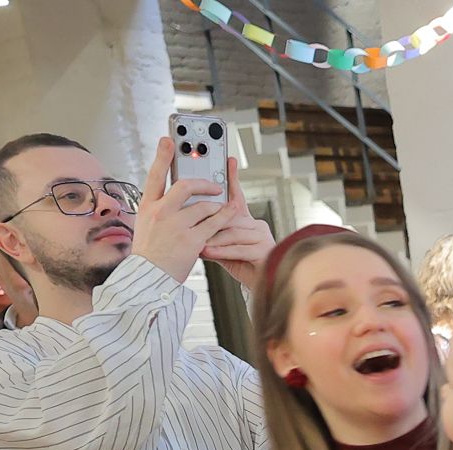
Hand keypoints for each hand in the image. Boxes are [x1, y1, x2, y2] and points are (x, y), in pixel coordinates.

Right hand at [134, 132, 231, 284]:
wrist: (149, 279)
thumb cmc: (150, 252)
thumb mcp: (147, 225)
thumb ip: (160, 208)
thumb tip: (176, 194)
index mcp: (147, 207)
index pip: (154, 175)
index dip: (163, 156)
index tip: (170, 139)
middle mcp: (160, 213)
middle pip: (184, 185)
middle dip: (202, 182)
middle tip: (214, 183)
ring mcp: (176, 226)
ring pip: (203, 205)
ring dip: (216, 204)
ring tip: (223, 205)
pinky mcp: (192, 240)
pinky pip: (214, 223)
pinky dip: (224, 216)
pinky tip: (231, 212)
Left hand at [198, 159, 271, 290]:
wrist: (256, 288)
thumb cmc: (237, 265)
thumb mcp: (218, 244)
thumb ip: (207, 231)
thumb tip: (187, 219)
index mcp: (244, 220)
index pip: (236, 195)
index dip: (232, 177)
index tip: (228, 159)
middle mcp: (255, 224)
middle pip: (230, 215)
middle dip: (211, 220)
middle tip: (191, 222)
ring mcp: (262, 236)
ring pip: (233, 231)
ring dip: (214, 239)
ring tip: (198, 245)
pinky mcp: (265, 251)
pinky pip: (240, 247)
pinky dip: (223, 250)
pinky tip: (210, 252)